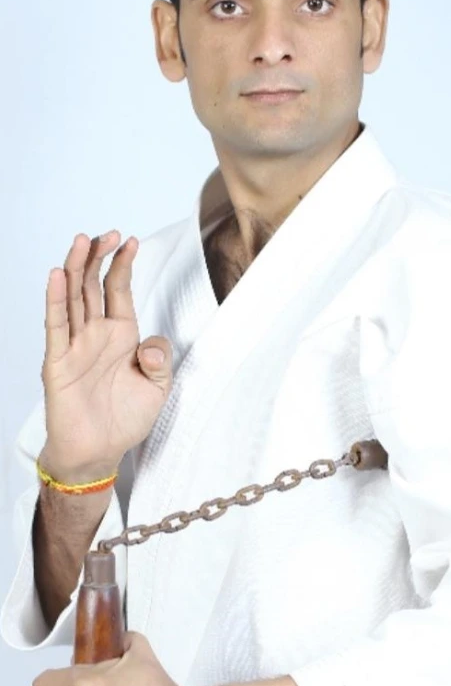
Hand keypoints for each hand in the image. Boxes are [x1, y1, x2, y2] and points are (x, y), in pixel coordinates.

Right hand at [41, 230, 173, 480]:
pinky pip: (56, 326)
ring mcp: (75, 345)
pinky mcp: (58, 361)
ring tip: (83, 241)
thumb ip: (160, 361)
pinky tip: (58, 276)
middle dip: (100, 257)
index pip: (119, 291)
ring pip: (73, 297)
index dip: (123, 265)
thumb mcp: (157, 388)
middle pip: (93, 285)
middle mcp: (95, 335)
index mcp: (120, 336)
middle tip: (107, 233)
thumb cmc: (125, 419)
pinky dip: (56, 300)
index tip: (131, 241)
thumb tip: (150, 343)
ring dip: (77, 268)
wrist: (99, 452)